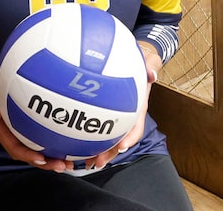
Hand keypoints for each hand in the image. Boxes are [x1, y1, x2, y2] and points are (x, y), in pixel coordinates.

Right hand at [0, 74, 71, 172]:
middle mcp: (14, 135)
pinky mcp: (32, 126)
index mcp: (2, 130)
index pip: (15, 148)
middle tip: (62, 166)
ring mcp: (23, 132)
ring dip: (53, 159)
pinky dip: (56, 145)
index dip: (28, 155)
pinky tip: (71, 145)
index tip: (41, 159)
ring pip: (39, 150)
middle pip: (30, 154)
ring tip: (70, 163)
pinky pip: (44, 138)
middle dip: (46, 163)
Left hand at [82, 43, 160, 169]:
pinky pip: (94, 126)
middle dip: (109, 153)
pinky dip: (84, 135)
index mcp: (138, 108)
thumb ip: (151, 66)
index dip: (129, 138)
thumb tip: (152, 74)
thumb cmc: (142, 62)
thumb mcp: (151, 61)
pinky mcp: (102, 111)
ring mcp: (114, 116)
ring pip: (106, 139)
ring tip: (82, 162)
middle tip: (96, 161)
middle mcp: (126, 116)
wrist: (137, 60)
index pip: (136, 127)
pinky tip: (70, 142)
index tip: (122, 146)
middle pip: (119, 140)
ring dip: (96, 152)